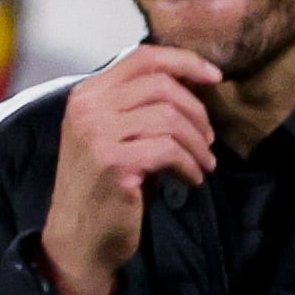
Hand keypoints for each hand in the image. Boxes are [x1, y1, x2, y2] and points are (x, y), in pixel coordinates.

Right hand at [41, 45, 219, 294]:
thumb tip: (196, 81)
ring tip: (204, 163)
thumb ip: (142, 105)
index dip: (185, 62)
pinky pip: (169, 150)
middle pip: (162, 86)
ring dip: (198, 144)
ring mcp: (97, 134)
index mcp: (88, 94)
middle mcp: (88, 108)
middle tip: (208, 140)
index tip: (215, 77)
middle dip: (197, 112)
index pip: (143, 57)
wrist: (79, 237)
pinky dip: (190, 165)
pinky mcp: (114, 163)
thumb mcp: (117, 134)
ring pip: (170, 118)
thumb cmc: (106, 184)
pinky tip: (192, 179)